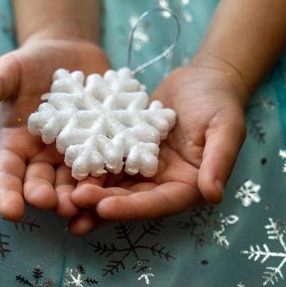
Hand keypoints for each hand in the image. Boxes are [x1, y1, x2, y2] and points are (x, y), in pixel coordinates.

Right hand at [0, 33, 110, 220]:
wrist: (69, 54)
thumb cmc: (32, 63)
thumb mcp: (10, 71)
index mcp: (17, 145)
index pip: (9, 173)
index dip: (9, 193)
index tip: (12, 211)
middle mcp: (46, 155)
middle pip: (44, 182)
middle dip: (49, 196)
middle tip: (57, 206)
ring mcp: (77, 151)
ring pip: (76, 178)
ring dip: (80, 192)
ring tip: (86, 202)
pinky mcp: (103, 142)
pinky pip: (108, 158)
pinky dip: (112, 169)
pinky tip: (120, 177)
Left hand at [69, 56, 247, 230]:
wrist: (203, 78)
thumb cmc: (220, 101)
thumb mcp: (226, 128)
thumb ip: (220, 160)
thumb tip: (213, 195)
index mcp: (188, 184)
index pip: (159, 203)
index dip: (132, 208)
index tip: (104, 208)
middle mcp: (163, 181)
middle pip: (131, 199)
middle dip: (102, 203)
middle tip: (72, 201)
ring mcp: (144, 166)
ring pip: (114, 184)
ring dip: (89, 191)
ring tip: (59, 197)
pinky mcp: (128, 149)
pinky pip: (106, 159)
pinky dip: (88, 165)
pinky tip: (63, 166)